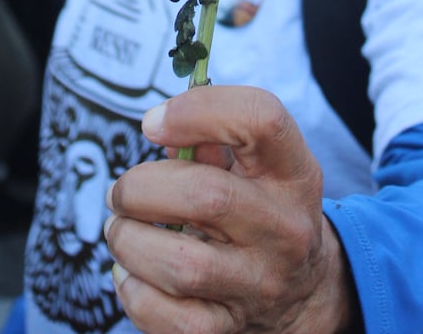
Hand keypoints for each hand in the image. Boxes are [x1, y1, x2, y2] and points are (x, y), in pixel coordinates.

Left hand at [104, 85, 361, 333]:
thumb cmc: (261, 208)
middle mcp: (284, 229)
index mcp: (294, 172)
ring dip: (128, 241)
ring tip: (122, 230)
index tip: (151, 124)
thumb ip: (214, 138)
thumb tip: (162, 126)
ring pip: (178, 264)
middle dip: (140, 188)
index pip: (261, 119)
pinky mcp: (228, 329)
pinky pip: (164, 315)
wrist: (301, 291)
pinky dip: (132, 289)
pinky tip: (133, 271)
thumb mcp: (257, 165)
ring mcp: (259, 285)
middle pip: (205, 195)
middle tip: (120, 191)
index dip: (197, 111)